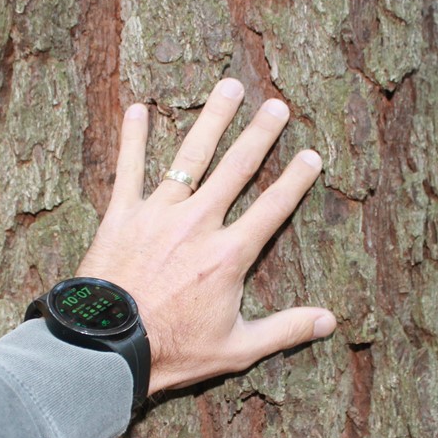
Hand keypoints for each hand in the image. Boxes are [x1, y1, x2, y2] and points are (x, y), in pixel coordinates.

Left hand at [77, 78, 336, 394]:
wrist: (107, 347)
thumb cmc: (172, 351)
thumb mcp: (237, 348)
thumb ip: (286, 330)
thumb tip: (331, 322)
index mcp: (228, 255)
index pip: (272, 209)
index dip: (295, 180)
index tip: (312, 155)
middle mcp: (198, 224)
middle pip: (237, 169)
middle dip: (260, 134)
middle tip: (277, 105)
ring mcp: (158, 215)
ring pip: (191, 157)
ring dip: (212, 120)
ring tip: (229, 87)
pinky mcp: (121, 216)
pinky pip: (128, 169)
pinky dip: (132, 138)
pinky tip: (137, 108)